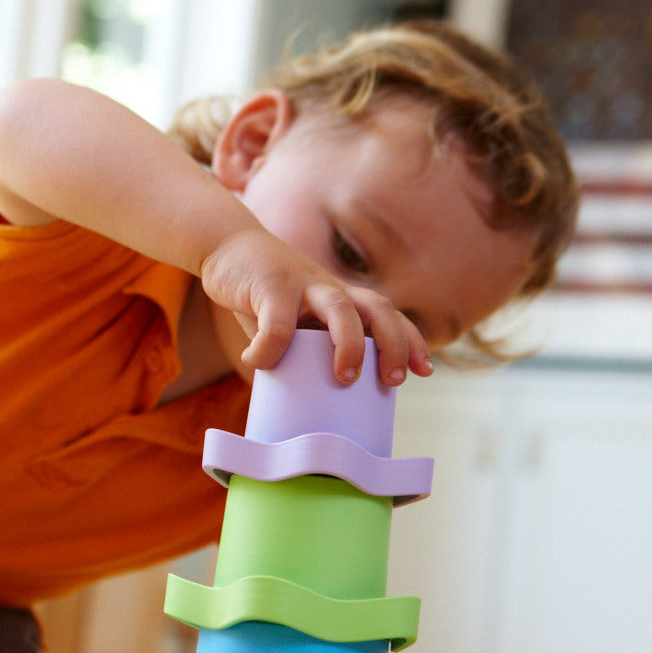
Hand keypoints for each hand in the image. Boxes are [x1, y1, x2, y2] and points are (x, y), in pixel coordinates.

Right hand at [200, 227, 431, 387]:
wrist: (226, 247)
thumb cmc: (263, 296)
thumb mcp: (293, 323)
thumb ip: (303, 353)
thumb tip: (305, 405)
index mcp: (341, 299)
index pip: (388, 316)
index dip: (410, 341)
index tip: (425, 370)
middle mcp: (330, 288)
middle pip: (377, 309)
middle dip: (393, 344)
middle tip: (392, 380)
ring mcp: (302, 283)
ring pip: (341, 308)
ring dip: (350, 344)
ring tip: (345, 378)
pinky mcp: (269, 284)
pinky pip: (277, 320)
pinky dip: (269, 347)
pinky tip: (256, 363)